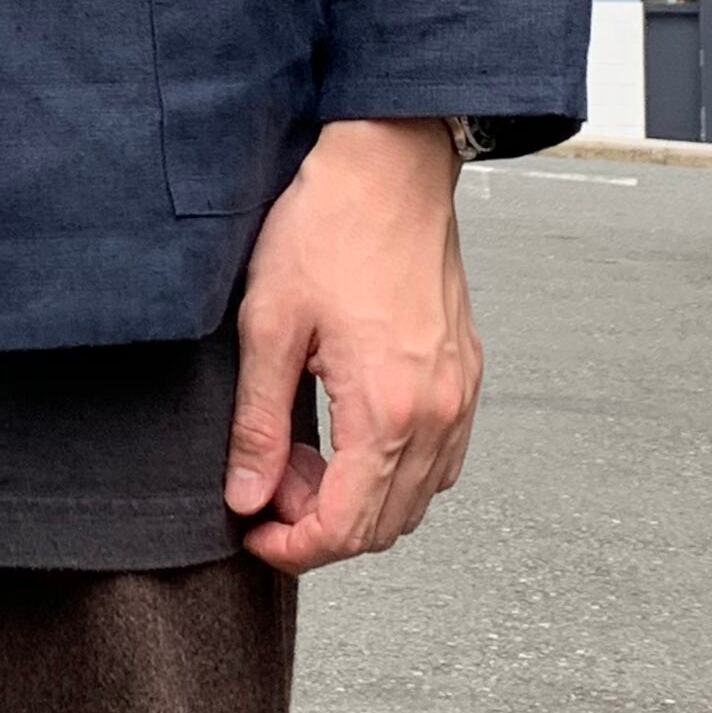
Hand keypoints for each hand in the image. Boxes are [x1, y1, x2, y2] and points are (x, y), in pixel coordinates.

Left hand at [223, 116, 480, 573]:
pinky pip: (438, 455)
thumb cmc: (329, 228)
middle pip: (385, 524)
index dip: (292, 546)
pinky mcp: (464, 371)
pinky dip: (392, 466)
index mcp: (387, 410)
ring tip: (301, 453)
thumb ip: (257, 423)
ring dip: (357, 497)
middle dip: (319, 523)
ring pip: (415, 495)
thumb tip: (247, 494)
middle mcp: (437, 412)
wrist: (388, 165)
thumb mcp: (268, 326)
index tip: (253, 532)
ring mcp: (458, 393)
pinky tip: (346, 430)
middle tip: (267, 483)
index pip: (346, 528)